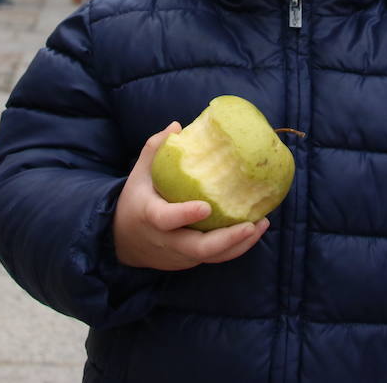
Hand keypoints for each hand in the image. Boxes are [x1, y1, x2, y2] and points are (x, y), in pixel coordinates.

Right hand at [113, 122, 269, 270]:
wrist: (124, 242)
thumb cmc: (136, 200)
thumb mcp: (139, 174)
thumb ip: (155, 149)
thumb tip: (177, 125)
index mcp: (150, 217)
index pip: (166, 219)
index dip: (185, 215)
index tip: (207, 206)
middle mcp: (166, 240)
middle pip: (197, 248)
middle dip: (226, 239)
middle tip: (250, 224)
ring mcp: (180, 254)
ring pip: (212, 256)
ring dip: (240, 244)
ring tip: (262, 223)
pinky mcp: (191, 260)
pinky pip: (216, 257)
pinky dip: (237, 246)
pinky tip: (256, 228)